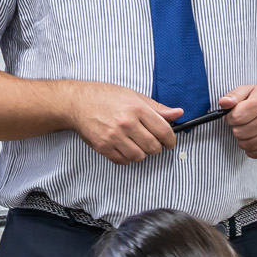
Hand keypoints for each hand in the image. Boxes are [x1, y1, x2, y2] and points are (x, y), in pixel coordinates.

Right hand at [59, 82, 180, 163]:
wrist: (78, 102)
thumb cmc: (106, 97)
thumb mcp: (134, 96)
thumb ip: (157, 108)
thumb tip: (178, 113)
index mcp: (137, 109)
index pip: (164, 131)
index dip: (171, 140)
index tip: (169, 142)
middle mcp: (126, 123)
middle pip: (153, 147)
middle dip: (156, 147)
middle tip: (152, 143)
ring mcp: (114, 136)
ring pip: (139, 156)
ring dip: (141, 153)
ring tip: (137, 145)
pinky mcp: (103, 146)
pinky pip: (123, 161)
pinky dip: (127, 157)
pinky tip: (125, 148)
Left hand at [218, 84, 256, 158]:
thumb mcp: (248, 90)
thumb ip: (233, 96)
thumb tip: (223, 102)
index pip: (236, 117)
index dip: (230, 117)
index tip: (234, 114)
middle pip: (239, 132)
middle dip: (236, 128)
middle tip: (243, 122)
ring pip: (245, 144)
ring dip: (242, 138)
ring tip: (248, 129)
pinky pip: (253, 153)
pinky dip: (249, 148)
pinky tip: (254, 137)